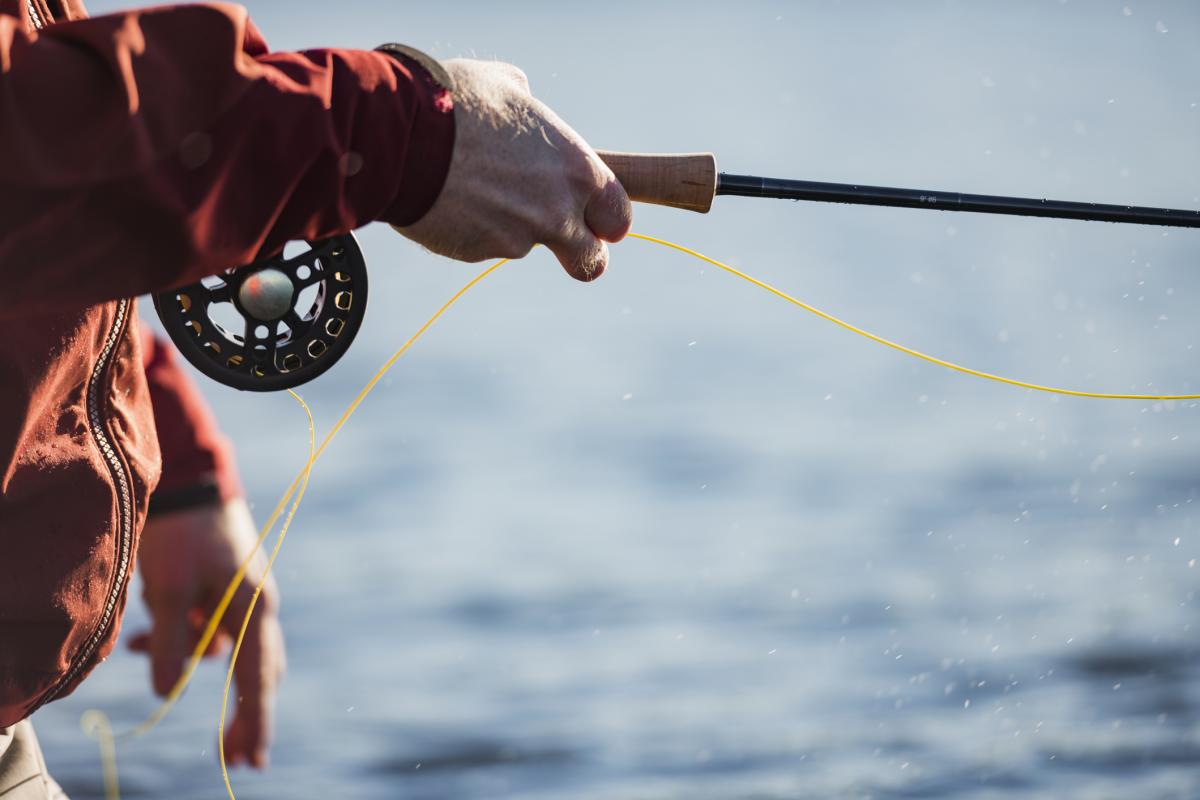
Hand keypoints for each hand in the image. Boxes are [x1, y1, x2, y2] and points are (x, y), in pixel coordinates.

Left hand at [130, 498, 285, 768]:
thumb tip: (168, 693)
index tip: (253, 759)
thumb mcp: (166, 589)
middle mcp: (257, 606)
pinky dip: (181, 634)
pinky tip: (145, 628)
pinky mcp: (226, 587)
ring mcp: (244, 596)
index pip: (257, 678)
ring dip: (186, 655)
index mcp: (253, 607)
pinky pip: (207, 627)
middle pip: (255, 672)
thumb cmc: (181, 533)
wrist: (189, 480)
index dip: (254, 721)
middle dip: (239, 712)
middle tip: (232, 755)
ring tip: (138, 641)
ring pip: (220, 648)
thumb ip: (168, 643)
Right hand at [395, 59, 632, 280]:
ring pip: (525, 246)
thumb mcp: (505, 86)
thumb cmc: (455, 100)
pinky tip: (448, 197)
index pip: (618, 217)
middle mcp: (557, 212)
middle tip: (554, 234)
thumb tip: (525, 101)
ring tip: (472, 186)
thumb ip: (530, 107)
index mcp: (578, 170)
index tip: (593, 219)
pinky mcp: (480, 254)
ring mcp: (519, 239)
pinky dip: (472, 229)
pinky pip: (484, 246)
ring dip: (508, 227)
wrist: (399, 134)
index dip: (606, 221)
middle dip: (578, 254)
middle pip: (590, 261)